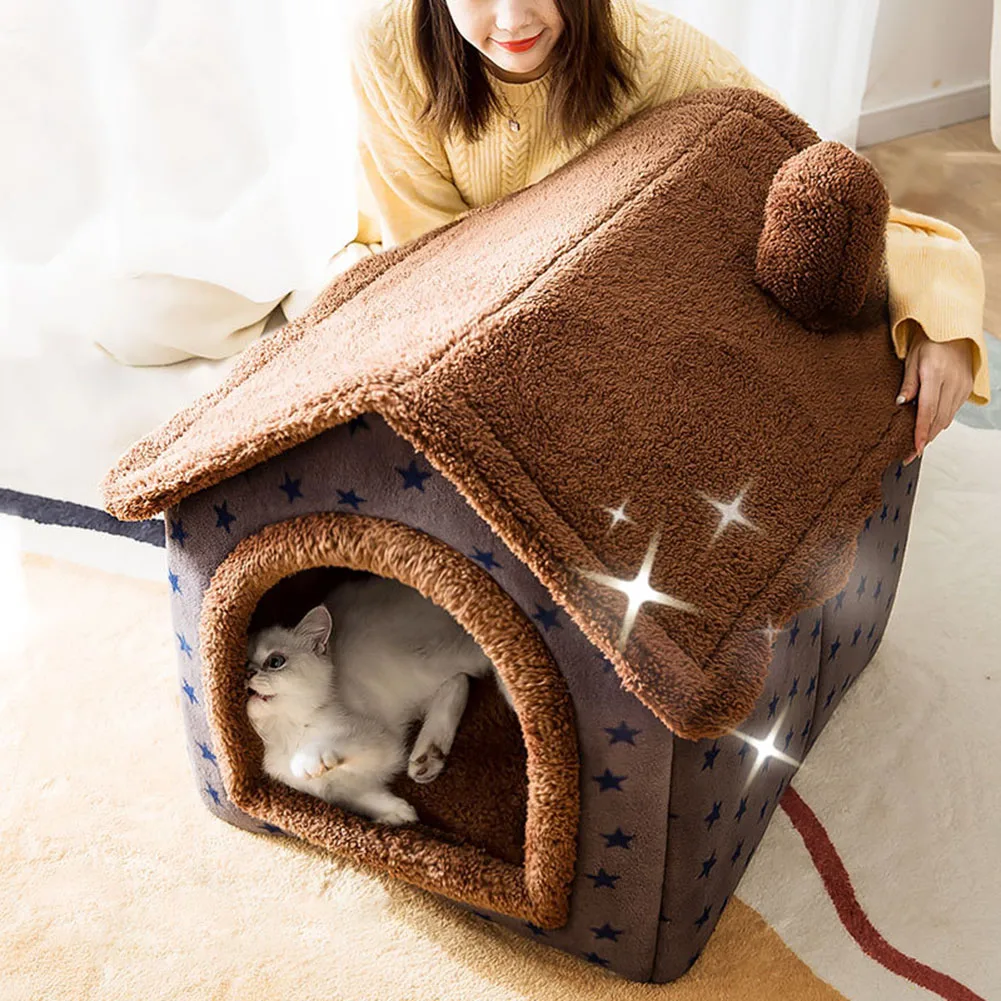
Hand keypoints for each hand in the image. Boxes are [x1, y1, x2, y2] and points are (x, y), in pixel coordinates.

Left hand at [896, 326, 973, 464]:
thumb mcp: (911, 359)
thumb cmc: (929, 342)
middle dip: (925, 439)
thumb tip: (901, 405)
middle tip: (910, 454)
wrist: (953, 330)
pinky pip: (952, 411)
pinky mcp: (967, 388)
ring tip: (917, 445)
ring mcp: (962, 386)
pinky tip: (930, 427)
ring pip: (947, 418)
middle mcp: (952, 381)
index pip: (927, 410)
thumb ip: (907, 384)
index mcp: (935, 373)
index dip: (921, 432)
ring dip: (933, 432)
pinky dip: (940, 421)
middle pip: (938, 419)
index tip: (915, 449)